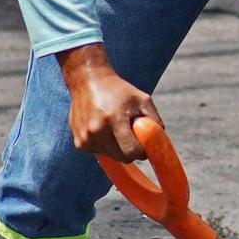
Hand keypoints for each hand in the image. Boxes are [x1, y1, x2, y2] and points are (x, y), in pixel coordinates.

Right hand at [56, 42, 161, 160]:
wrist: (88, 81)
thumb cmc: (119, 90)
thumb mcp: (143, 99)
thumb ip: (155, 120)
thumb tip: (160, 141)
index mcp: (113, 120)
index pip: (131, 151)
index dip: (142, 152)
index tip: (144, 146)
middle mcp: (96, 131)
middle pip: (122, 157)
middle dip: (131, 151)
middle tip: (132, 136)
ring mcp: (85, 138)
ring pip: (111, 156)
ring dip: (117, 148)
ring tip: (116, 128)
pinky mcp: (79, 142)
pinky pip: (100, 153)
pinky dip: (105, 146)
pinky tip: (104, 129)